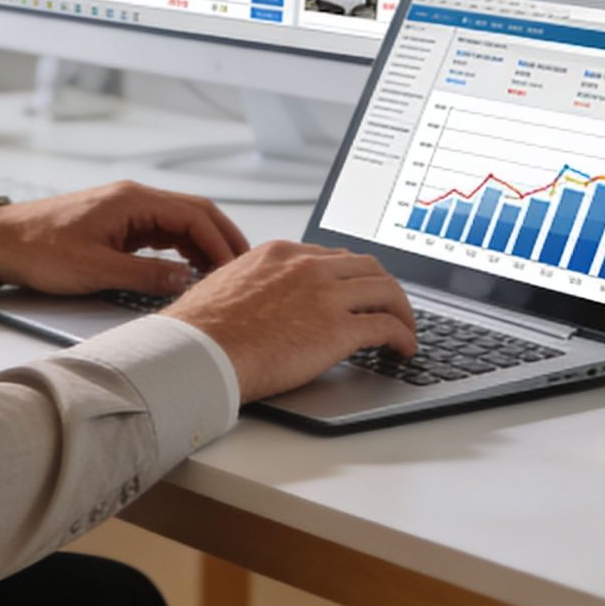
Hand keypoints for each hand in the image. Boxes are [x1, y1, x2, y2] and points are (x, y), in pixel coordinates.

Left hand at [0, 180, 248, 297]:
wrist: (3, 241)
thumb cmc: (40, 249)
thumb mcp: (94, 269)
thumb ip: (144, 274)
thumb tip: (186, 280)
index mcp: (132, 201)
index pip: (193, 215)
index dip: (220, 242)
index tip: (236, 269)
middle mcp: (134, 198)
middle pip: (194, 212)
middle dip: (222, 238)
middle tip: (243, 269)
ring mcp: (127, 210)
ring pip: (180, 222)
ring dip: (204, 244)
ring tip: (222, 274)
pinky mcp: (119, 224)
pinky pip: (162, 231)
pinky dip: (182, 248)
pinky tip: (190, 268)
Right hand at [164, 242, 417, 401]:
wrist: (199, 351)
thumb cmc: (202, 330)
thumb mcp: (228, 286)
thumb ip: (257, 285)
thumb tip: (264, 303)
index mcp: (281, 254)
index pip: (333, 256)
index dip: (352, 276)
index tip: (358, 292)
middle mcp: (308, 266)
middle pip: (367, 267)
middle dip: (384, 287)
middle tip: (390, 308)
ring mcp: (326, 295)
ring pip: (387, 291)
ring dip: (403, 311)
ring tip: (405, 330)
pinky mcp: (338, 329)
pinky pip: (388, 326)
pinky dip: (404, 336)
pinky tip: (404, 349)